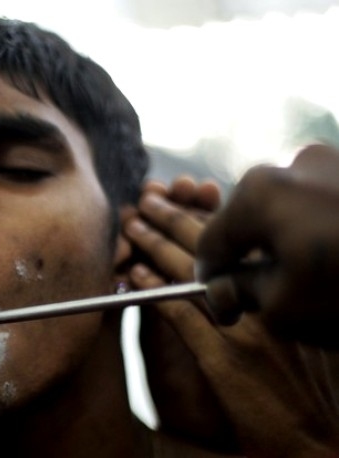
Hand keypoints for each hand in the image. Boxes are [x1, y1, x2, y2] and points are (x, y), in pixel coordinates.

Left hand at [126, 180, 338, 456]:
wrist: (311, 443)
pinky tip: (136, 276)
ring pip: (192, 272)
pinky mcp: (224, 358)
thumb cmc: (299, 388)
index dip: (204, 213)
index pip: (240, 240)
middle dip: (173, 217)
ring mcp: (245, 328)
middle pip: (213, 246)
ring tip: (132, 225)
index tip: (180, 194)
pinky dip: (155, 291)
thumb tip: (230, 270)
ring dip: (156, 244)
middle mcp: (267, 302)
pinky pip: (181, 314)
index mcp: (283, 291)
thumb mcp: (290, 332)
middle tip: (146, 198)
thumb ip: (263, 298)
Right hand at [197, 144, 338, 348]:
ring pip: (284, 206)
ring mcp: (331, 159)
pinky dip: (315, 225)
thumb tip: (226, 286)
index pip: (211, 241)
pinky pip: (318, 199)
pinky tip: (337, 252)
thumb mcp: (284, 308)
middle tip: (270, 293)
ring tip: (312, 272)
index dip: (211, 279)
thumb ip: (240, 293)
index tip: (225, 307)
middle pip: (247, 218)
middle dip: (251, 256)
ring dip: (284, 239)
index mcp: (259, 192)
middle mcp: (289, 163)